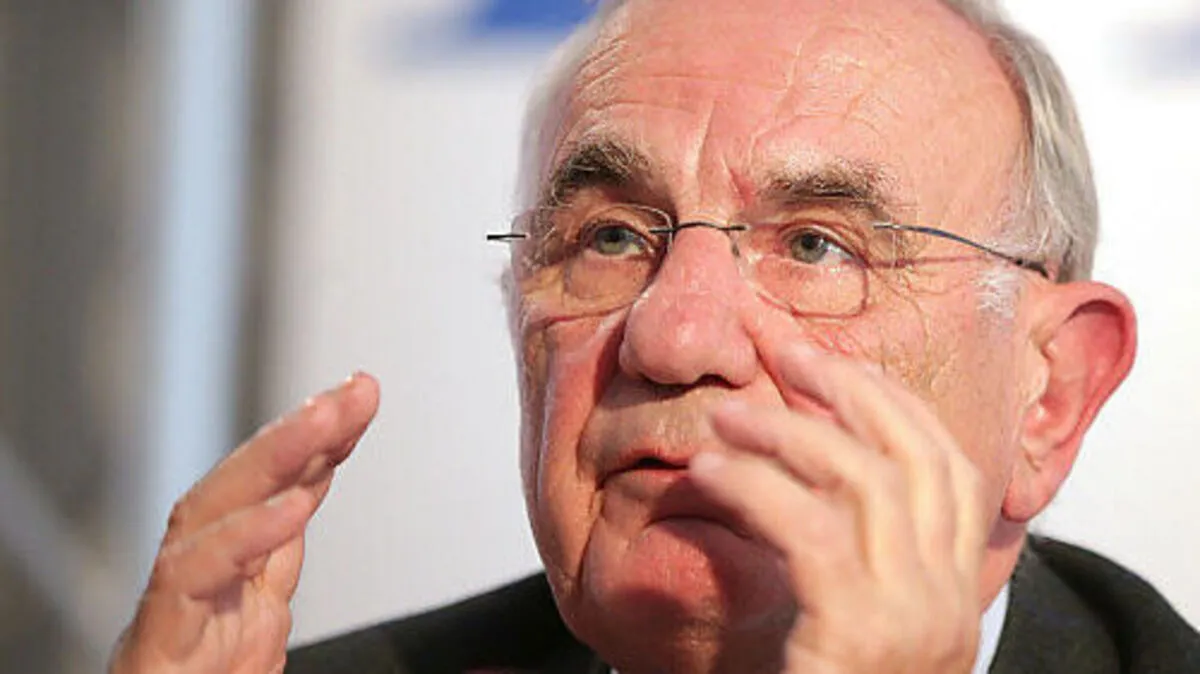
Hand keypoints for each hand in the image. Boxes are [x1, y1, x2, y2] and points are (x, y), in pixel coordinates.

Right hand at [109, 373, 380, 673]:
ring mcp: (174, 608)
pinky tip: (292, 509)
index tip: (360, 394)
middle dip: (298, 431)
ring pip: (206, 515)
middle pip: (240, 488)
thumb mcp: (258, 623)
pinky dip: (241, 540)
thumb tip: (309, 494)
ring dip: (270, 461)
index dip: (318, 438)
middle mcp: (197, 579)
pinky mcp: (154, 646)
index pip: (275, 489)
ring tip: (327, 420)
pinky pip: (190, 582)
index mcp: (228, 572)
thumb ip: (276, 563)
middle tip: (354, 390)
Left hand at [691, 344, 986, 673]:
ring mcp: (911, 616)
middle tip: (783, 351)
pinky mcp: (857, 632)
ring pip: (862, 480)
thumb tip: (796, 476)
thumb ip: (843, 558)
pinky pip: (809, 530)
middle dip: (850, 391)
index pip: (949, 469)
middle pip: (914, 457)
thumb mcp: (846, 624)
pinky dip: (757, 487)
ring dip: (787, 431)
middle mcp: (946, 598)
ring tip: (723, 414)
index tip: (834, 363)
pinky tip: (710, 471)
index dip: (894, 404)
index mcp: (950, 590)